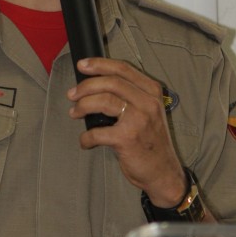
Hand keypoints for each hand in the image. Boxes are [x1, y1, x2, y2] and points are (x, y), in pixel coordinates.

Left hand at [67, 58, 186, 206]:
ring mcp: (138, 120)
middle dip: (86, 86)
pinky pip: (97, 132)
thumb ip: (130, 96)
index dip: (99, 64)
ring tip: (74, 113)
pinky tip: (86, 141)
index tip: (82, 65)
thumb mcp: (148, 112)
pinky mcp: (127, 139)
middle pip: (111, 82)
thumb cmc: (151, 142)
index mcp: (152, 92)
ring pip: (103, 101)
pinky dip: (86, 137)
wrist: (163, 172)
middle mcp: (148, 103)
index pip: (123, 69)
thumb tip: (96, 85)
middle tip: (72, 94)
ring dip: (82, 106)